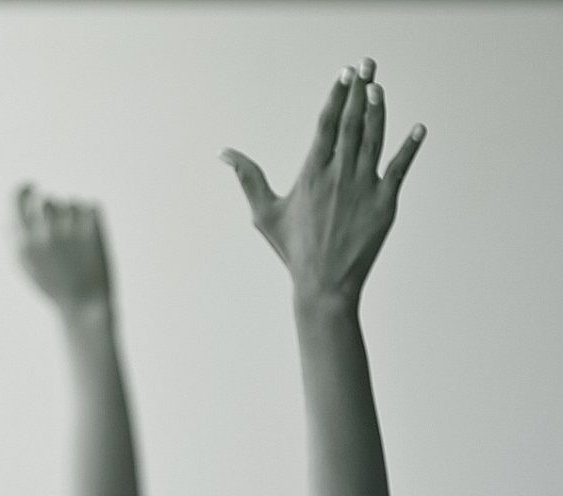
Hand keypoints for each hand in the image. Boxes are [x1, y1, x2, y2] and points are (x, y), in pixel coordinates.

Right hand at [14, 185, 111, 313]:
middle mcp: (44, 232)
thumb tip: (9, 217)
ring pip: (69, 202)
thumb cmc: (53, 286)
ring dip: (71, 214)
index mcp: (24, 241)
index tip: (31, 186)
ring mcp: (68, 228)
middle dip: (50, 208)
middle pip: (45, 199)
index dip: (24, 188)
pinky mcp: (92, 226)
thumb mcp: (26, 267)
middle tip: (58, 221)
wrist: (84, 303)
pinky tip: (89, 241)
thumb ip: (15, 240)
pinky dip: (89, 218)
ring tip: (75, 241)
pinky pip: (89, 206)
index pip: (17, 197)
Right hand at [221, 59, 423, 305]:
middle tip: (367, 64)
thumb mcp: (264, 212)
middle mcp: (339, 174)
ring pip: (375, 138)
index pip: (326, 124)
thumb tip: (224, 153)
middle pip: (352, 123)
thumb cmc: (293, 249)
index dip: (337, 95)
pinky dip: (409, 147)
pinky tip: (418, 128)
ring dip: (379, 110)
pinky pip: (400, 168)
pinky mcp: (385, 202)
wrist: (324, 284)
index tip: (345, 73)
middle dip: (360, 91)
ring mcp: (365, 186)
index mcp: (312, 174)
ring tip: (380, 86)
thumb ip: (247, 178)